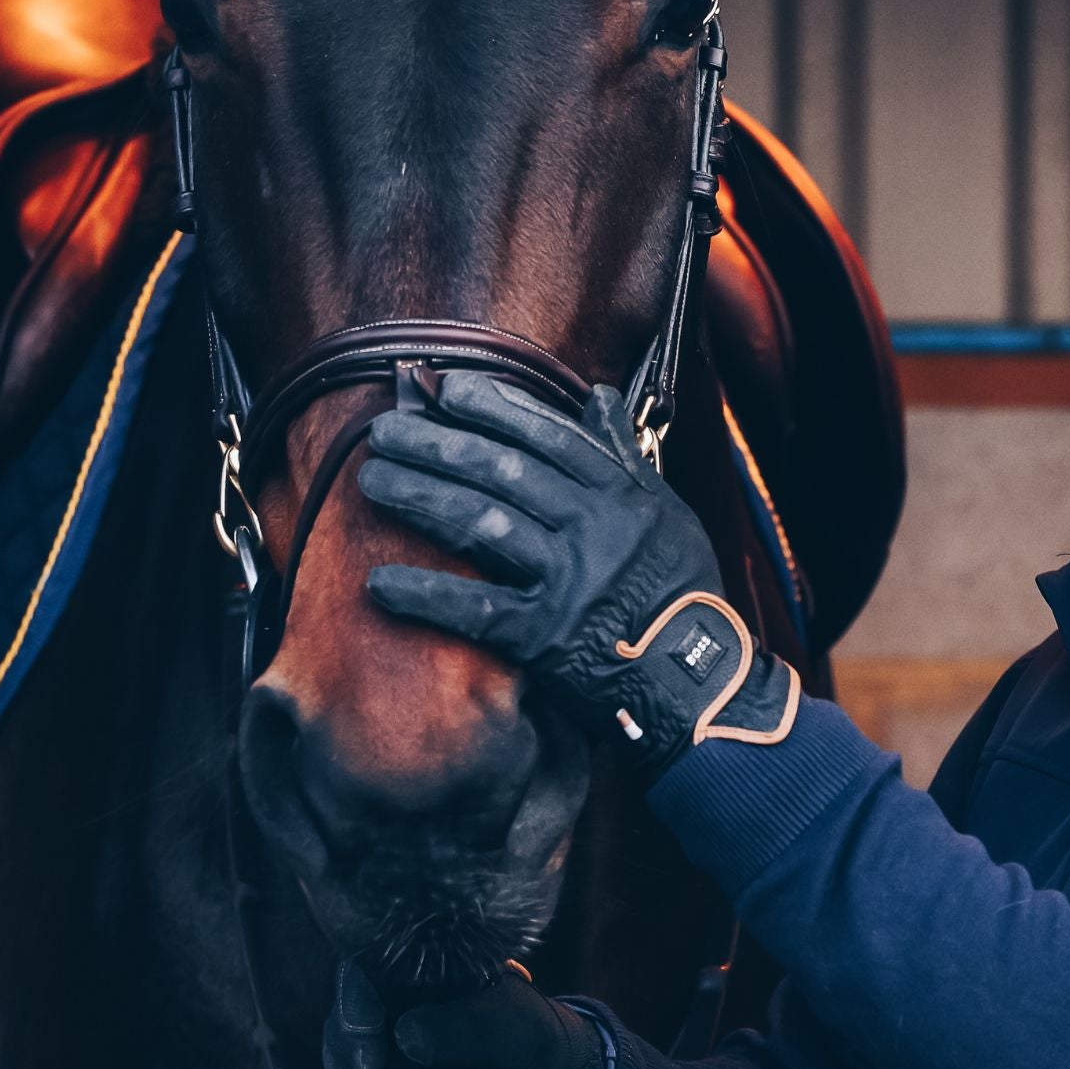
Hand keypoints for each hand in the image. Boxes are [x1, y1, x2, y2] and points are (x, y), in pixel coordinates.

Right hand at [321, 958, 605, 1068]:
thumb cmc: (529, 1034)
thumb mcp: (510, 1028)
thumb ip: (464, 1028)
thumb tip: (404, 1036)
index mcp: (422, 958)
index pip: (363, 971)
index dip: (355, 1010)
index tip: (370, 1063)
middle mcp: (394, 990)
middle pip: (350, 1029)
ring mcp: (387, 1033)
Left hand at [362, 373, 797, 769]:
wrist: (697, 679)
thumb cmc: (678, 590)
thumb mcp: (667, 510)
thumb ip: (625, 453)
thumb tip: (600, 394)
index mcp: (620, 495)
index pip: (549, 436)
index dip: (495, 409)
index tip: (447, 389)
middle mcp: (593, 530)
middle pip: (503, 473)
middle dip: (438, 444)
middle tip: (385, 430)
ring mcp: (567, 582)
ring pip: (482, 525)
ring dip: (420, 498)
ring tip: (372, 480)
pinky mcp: (544, 638)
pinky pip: (474, 610)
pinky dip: (425, 594)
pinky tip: (377, 583)